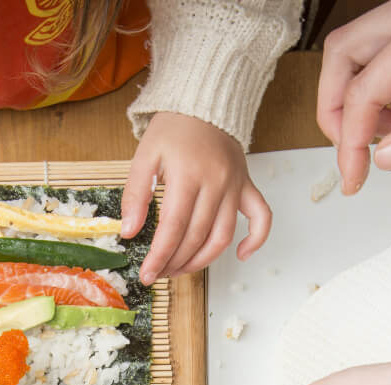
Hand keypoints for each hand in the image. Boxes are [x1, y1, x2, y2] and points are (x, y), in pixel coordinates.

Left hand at [121, 112, 270, 283]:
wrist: (204, 104)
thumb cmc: (173, 129)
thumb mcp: (145, 156)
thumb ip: (135, 194)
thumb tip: (129, 231)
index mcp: (187, 175)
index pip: (172, 228)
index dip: (159, 256)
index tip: (146, 274)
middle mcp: (215, 184)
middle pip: (196, 237)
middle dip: (175, 262)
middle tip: (158, 273)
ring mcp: (235, 186)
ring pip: (223, 236)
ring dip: (202, 261)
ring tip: (181, 269)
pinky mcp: (247, 186)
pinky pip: (261, 217)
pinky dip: (256, 240)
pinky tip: (241, 255)